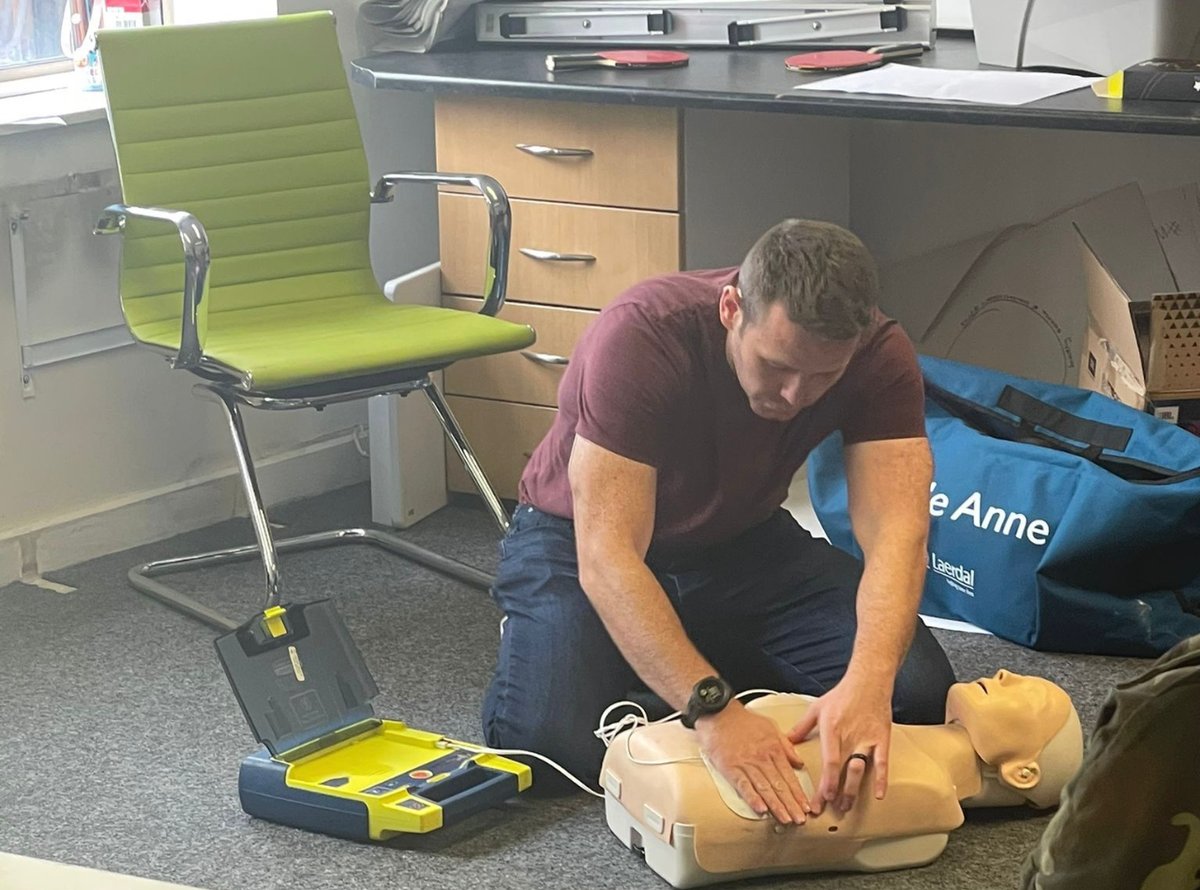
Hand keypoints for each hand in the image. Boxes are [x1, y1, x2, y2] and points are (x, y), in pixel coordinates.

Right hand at [694, 700, 809, 823]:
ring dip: (776, 805)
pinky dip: (752, 798)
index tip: (806, 807)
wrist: (718, 712)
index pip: (789, 776)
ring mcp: (746, 764)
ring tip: (785, 820)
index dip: (798, 793)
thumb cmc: (743, 719)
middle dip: (791, 804)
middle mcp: (762, 758)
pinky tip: (760, 809)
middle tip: (800, 821)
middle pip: (780, 785)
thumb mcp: (770, 727)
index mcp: (773, 749)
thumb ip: (786, 745)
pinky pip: (743, 785)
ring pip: (764, 788)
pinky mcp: (730, 767)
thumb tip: (799, 762)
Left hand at [787, 678, 891, 815]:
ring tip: (847, 805)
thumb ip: (801, 727)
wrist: (869, 681)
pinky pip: (883, 762)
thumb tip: (786, 741)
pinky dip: (882, 779)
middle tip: (831, 809)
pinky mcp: (882, 739)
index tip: (821, 799)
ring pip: (860, 770)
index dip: (826, 782)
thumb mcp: (817, 708)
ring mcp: (867, 738)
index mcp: (832, 729)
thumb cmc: (842, 694)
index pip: (829, 761)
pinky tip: (879, 795)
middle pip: (843, 771)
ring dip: (854, 790)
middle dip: (837, 793)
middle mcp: (849, 736)